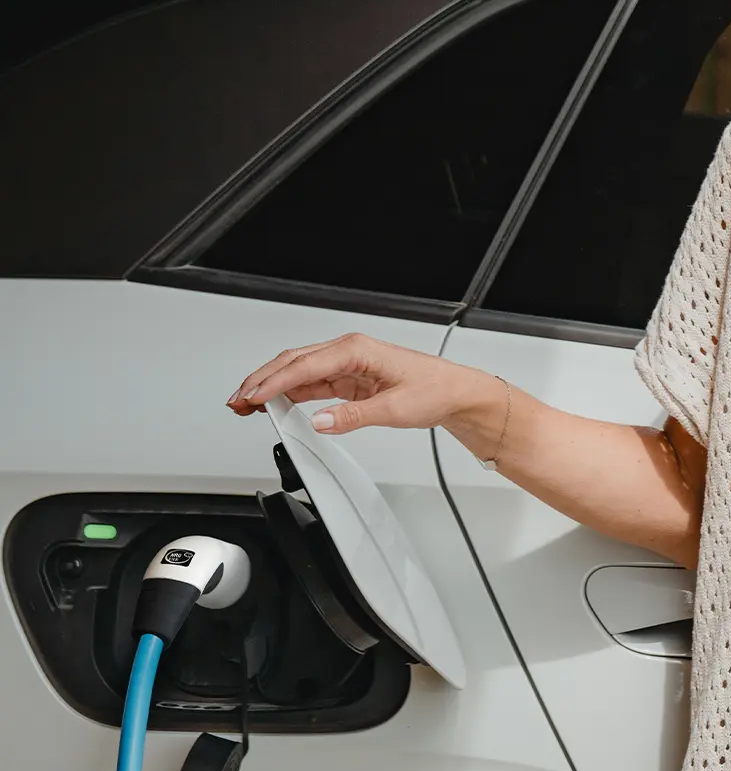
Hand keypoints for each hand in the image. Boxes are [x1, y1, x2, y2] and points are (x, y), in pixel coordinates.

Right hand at [227, 332, 501, 436]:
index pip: (305, 364)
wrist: (454, 393)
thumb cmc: (434, 389)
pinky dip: (288, 392)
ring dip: (270, 386)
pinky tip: (272, 403)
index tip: (251, 396)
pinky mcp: (348, 378)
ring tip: (244, 403)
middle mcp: (349, 351)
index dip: (274, 381)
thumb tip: (320, 421)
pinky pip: (311, 383)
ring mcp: (347, 364)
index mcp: (357, 349)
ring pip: (298, 372)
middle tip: (235, 401)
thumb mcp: (395, 409)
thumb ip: (354, 416)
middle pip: (294, 362)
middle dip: (261, 380)